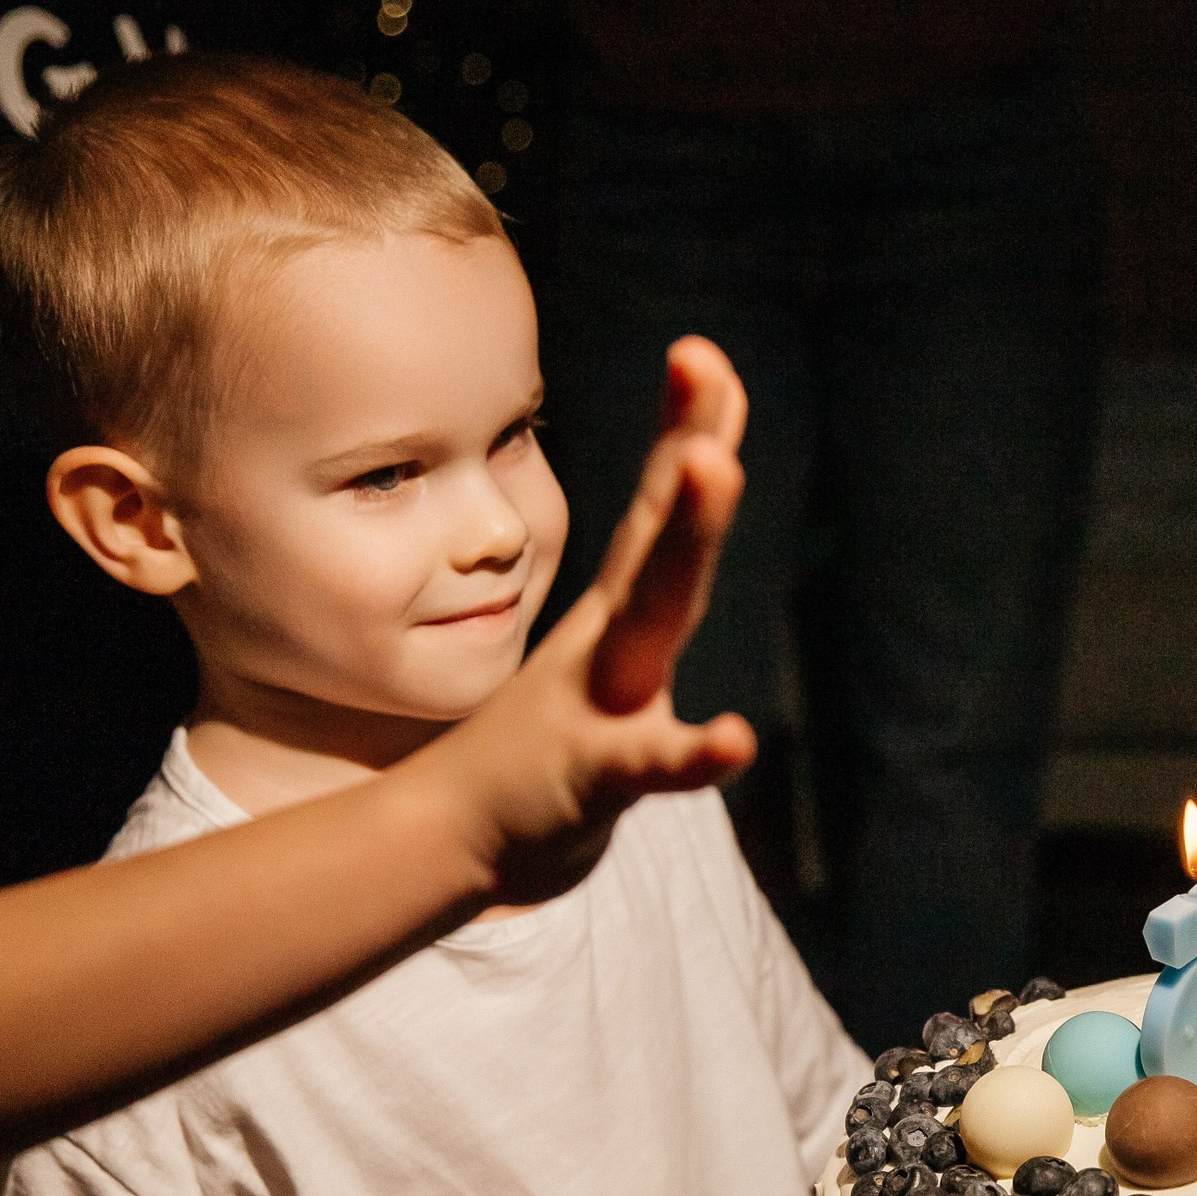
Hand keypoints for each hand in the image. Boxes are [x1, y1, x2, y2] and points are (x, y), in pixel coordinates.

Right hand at [406, 336, 758, 905]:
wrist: (460, 840)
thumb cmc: (552, 742)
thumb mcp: (612, 650)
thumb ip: (654, 579)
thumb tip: (693, 491)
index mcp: (623, 617)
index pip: (658, 511)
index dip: (687, 432)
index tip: (705, 356)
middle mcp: (613, 644)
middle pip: (662, 541)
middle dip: (690, 460)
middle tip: (708, 370)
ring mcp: (600, 704)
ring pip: (653, 615)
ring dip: (685, 539)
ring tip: (718, 466)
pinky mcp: (593, 777)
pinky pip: (650, 763)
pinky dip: (692, 752)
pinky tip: (736, 739)